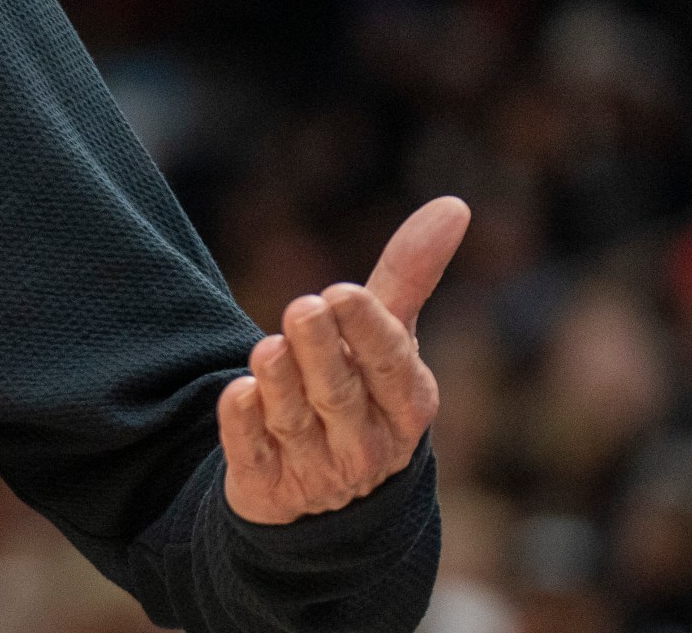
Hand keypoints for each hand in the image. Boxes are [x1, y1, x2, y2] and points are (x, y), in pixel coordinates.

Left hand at [218, 196, 470, 523]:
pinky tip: (237, 395)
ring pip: (294, 422)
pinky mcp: (268, 487)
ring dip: (280, 383)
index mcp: (407, 403)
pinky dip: (243, 426)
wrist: (325, 485)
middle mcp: (367, 443)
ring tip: (268, 347)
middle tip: (302, 307)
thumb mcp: (390, 334)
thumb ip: (410, 274)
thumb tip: (454, 204)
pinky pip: (253, 455)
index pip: (390, 365)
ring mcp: (318, 470)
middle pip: (339, 393)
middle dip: (321, 351)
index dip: (367, 330)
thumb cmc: (365, 386)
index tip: (341, 292)